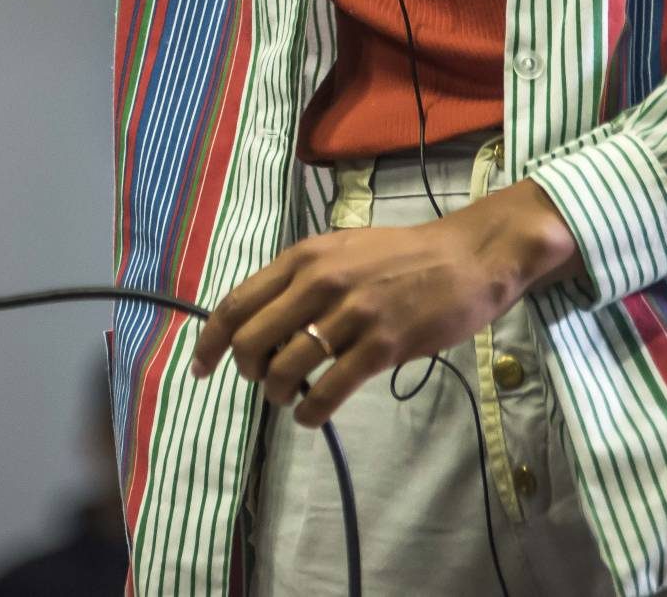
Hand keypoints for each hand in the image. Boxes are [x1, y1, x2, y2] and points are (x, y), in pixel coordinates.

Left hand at [189, 180, 578, 427]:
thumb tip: (262, 322)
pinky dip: (311, 410)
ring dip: (277, 392)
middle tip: (258, 382)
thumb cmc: (399, 256)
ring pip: (286, 366)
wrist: (465, 258)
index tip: (201, 367)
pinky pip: (330, 388)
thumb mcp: (337, 251)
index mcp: (301, 259)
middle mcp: (318, 282)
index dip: (210, 341)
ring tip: (287, 398)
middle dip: (245, 369)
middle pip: (252, 339)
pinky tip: (310, 415)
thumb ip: (299, 281)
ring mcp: (350, 314)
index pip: (236, 303)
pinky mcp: (382, 345)